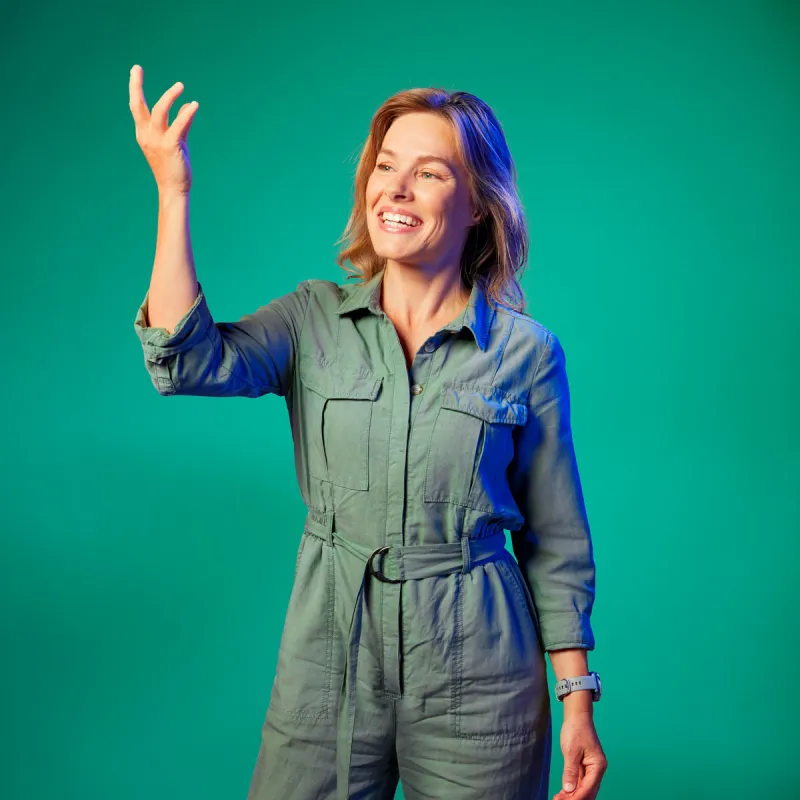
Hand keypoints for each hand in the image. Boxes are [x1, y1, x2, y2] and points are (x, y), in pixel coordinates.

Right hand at [128, 64, 197, 194]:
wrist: (174, 188)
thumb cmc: (174, 166)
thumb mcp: (176, 141)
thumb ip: (181, 123)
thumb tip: (187, 106)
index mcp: (143, 133)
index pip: (137, 108)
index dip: (135, 88)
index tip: (135, 70)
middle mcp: (146, 135)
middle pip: (138, 106)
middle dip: (136, 85)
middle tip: (136, 67)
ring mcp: (157, 141)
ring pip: (159, 111)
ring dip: (169, 96)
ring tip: (180, 85)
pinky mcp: (170, 146)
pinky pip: (179, 124)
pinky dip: (187, 113)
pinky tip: (194, 105)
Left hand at [552, 710, 606, 799]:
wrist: (577, 716)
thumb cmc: (576, 730)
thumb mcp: (571, 751)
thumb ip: (570, 771)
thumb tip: (569, 789)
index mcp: (598, 765)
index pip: (588, 787)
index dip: (577, 797)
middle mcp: (597, 769)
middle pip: (588, 790)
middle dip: (574, 798)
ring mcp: (591, 768)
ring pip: (583, 788)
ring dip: (572, 795)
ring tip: (558, 798)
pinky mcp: (584, 766)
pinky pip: (579, 781)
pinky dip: (572, 788)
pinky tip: (562, 793)